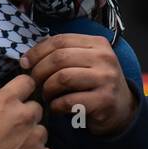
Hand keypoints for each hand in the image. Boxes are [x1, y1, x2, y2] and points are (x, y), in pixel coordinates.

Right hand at [0, 74, 51, 148]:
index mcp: (7, 100)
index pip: (27, 82)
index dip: (23, 87)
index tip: (21, 92)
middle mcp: (24, 115)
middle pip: (36, 107)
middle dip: (27, 114)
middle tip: (14, 123)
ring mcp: (33, 136)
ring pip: (42, 130)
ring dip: (32, 134)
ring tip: (17, 142)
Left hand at [21, 34, 135, 135]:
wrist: (122, 108)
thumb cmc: (96, 82)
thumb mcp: (86, 60)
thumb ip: (64, 53)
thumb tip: (29, 56)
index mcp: (97, 43)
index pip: (60, 40)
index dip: (38, 51)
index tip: (25, 62)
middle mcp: (104, 58)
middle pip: (59, 58)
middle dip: (39, 71)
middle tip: (33, 82)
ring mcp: (106, 79)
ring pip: (62, 78)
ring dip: (47, 88)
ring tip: (45, 95)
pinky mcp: (104, 100)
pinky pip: (69, 100)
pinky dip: (56, 105)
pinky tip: (56, 107)